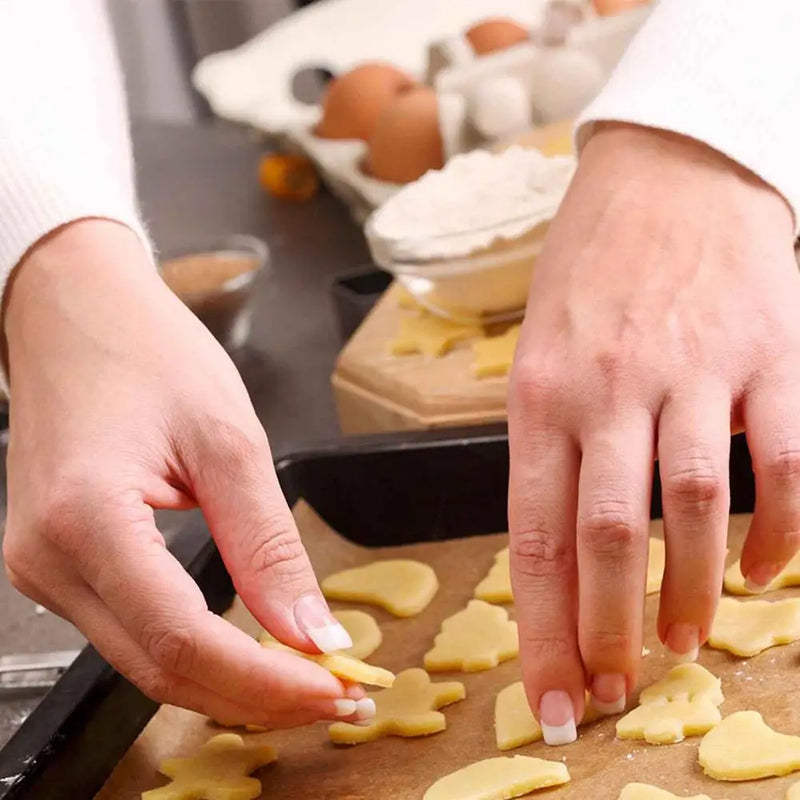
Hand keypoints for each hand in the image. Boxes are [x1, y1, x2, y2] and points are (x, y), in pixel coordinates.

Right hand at [2, 220, 369, 727]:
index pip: (183, 640)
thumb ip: (267, 542)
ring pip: (144, 662)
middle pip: (160, 668)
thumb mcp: (227, 438)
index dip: (265, 680)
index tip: (335, 688)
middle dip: (255, 695)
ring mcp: (43, 569)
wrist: (73, 314)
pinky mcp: (57, 565)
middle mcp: (48, 560)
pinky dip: (194, 652)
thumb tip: (310, 630)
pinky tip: (246, 648)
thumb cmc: (147, 353)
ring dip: (227, 681)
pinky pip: (130, 632)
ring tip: (304, 676)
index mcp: (87, 519)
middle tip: (336, 694)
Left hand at [508, 124, 799, 743]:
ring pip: (691, 509)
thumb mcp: (540, 353)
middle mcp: (608, 389)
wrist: (669, 173)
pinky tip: (760, 573)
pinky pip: (778, 463)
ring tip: (683, 643)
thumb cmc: (592, 271)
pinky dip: (775, 531)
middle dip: (610, 630)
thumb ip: (551, 445)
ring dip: (688, 591)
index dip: (543, 628)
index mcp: (539, 395)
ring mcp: (690, 372)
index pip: (534, 536)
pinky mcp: (765, 356)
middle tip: (616, 690)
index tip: (551, 696)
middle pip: (608, 538)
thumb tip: (564, 549)